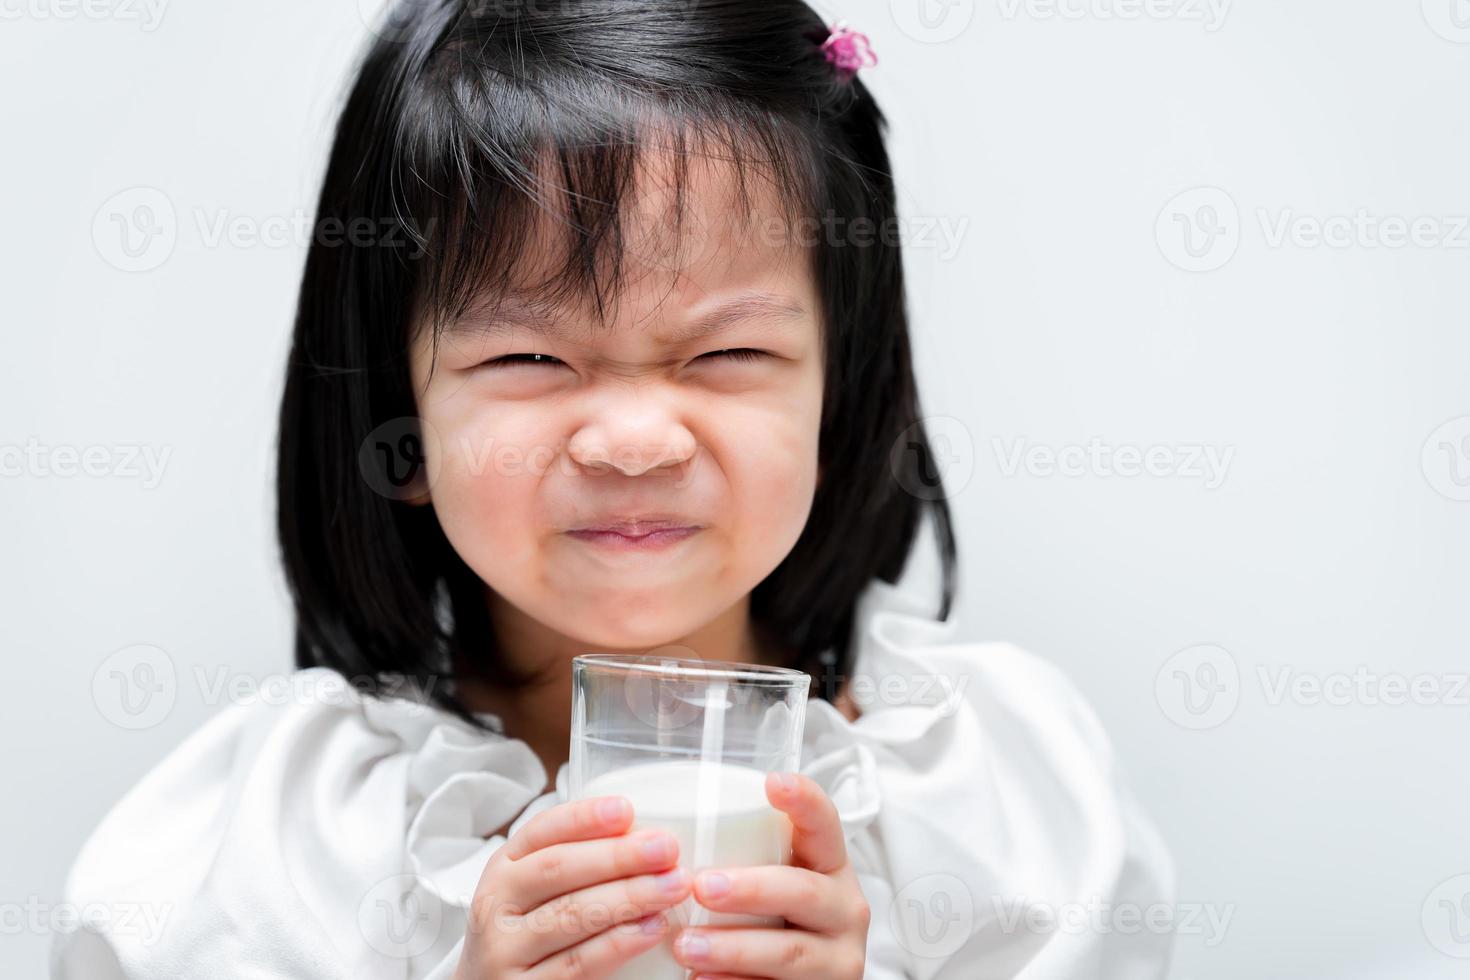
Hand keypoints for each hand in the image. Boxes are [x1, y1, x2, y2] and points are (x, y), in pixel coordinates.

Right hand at [453, 794, 692, 978]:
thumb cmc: (531, 932)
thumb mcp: (538, 889)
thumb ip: (581, 862)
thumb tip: (645, 838)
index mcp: (504, 867)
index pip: (541, 831)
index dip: (584, 818)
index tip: (625, 809)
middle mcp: (497, 905)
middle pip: (558, 869)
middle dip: (617, 855)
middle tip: (666, 848)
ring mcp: (505, 951)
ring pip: (571, 915)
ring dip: (629, 896)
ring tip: (672, 885)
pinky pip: (578, 963)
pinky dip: (619, 943)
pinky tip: (652, 928)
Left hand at [671, 771, 870, 979]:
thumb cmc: (772, 919)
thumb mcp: (772, 881)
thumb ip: (742, 855)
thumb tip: (661, 828)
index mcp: (830, 865)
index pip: (825, 824)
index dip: (805, 801)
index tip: (773, 782)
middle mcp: (844, 907)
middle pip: (805, 891)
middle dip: (752, 888)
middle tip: (702, 886)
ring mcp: (839, 957)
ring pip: (790, 951)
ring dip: (734, 947)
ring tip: (685, 945)